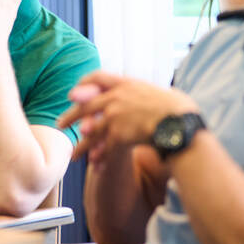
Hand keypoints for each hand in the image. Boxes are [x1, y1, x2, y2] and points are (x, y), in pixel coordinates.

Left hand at [56, 71, 198, 163]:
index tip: (74, 93)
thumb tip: (146, 94)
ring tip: (74, 156)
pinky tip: (95, 166)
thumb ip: (143, 92)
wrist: (181, 124)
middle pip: (85, 106)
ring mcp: (115, 115)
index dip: (83, 84)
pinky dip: (100, 158)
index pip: (97, 77)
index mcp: (126, 84)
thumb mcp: (159, 92)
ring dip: (81, 146)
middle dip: (71, 116)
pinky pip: (104, 148)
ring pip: (90, 132)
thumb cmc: (179, 110)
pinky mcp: (118, 134)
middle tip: (61, 124)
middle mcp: (116, 97)